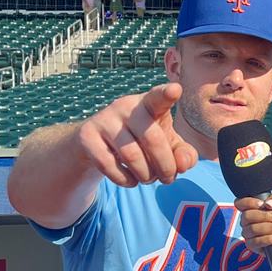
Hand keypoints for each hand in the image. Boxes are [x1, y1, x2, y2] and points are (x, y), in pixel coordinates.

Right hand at [76, 82, 196, 186]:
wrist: (98, 144)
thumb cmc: (142, 142)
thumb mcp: (167, 145)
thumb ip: (183, 154)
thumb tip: (184, 164)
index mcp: (149, 103)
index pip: (158, 97)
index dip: (167, 94)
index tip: (176, 90)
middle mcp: (125, 106)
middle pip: (152, 139)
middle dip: (165, 166)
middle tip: (168, 178)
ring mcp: (104, 119)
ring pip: (132, 156)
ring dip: (146, 176)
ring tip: (149, 178)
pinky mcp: (87, 137)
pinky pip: (111, 166)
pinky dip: (127, 180)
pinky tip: (131, 180)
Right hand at [235, 193, 271, 255]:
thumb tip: (267, 203)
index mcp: (251, 208)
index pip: (240, 203)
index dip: (248, 202)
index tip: (262, 204)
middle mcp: (246, 220)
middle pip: (246, 216)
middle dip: (264, 216)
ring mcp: (247, 233)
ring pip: (252, 229)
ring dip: (269, 228)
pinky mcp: (251, 244)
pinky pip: (256, 241)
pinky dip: (269, 238)